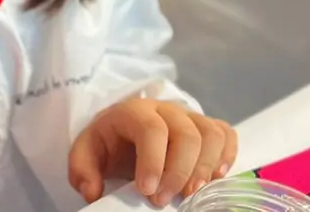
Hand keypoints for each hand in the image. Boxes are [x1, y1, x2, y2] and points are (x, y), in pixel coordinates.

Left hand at [68, 99, 237, 207]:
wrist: (121, 133)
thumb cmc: (107, 144)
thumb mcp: (86, 154)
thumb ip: (82, 170)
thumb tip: (93, 191)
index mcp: (133, 111)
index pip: (151, 129)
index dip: (154, 161)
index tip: (147, 191)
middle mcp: (165, 109)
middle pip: (187, 134)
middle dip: (179, 172)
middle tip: (163, 201)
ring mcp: (189, 116)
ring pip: (211, 133)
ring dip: (205, 167)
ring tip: (191, 193)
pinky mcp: (206, 127)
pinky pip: (226, 134)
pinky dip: (227, 156)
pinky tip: (214, 178)